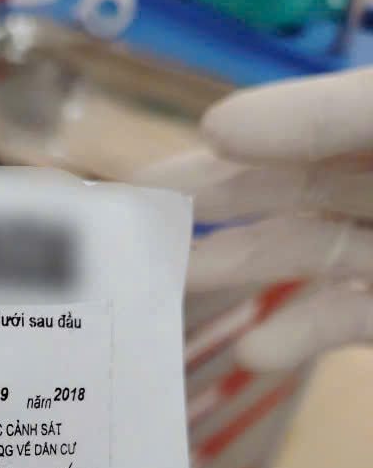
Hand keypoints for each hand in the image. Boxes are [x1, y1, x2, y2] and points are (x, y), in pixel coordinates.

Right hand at [141, 67, 372, 370]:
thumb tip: (213, 127)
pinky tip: (252, 350)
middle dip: (199, 212)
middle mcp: (370, 182)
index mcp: (368, 123)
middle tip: (119, 235)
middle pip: (275, 192)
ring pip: (295, 254)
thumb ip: (325, 116)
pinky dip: (295, 337)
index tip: (133, 182)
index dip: (214, 150)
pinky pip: (339, 322)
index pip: (283, 130)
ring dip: (227, 272)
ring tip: (158, 294)